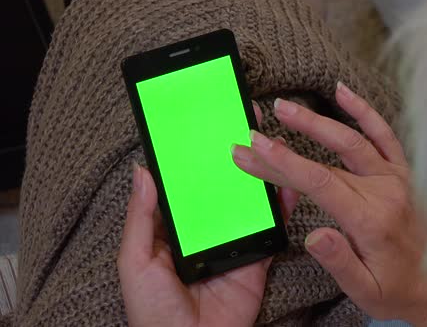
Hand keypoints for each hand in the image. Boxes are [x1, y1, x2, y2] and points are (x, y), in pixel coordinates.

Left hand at [118, 104, 299, 326]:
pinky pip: (271, 230)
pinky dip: (281, 209)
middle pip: (222, 188)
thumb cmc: (154, 311)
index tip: (204, 126)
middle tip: (242, 122)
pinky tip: (287, 185)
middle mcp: (206, 230)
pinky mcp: (256, 258)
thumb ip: (141, 217)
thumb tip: (142, 171)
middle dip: (233, 157)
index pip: (187, 185)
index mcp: (175, 228)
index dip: (195, 157)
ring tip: (269, 145)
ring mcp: (233, 242)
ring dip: (259, 176)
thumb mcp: (136, 261)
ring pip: (249, 203)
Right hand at [231, 83, 426, 325]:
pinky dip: (363, 112)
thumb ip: (340, 262)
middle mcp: (385, 191)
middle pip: (327, 160)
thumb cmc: (398, 289)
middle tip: (254, 130)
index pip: (319, 182)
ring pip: (353, 139)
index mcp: (371, 219)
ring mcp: (396, 178)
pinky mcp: (403, 173)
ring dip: (317, 121)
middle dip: (286, 144)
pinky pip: (384, 135)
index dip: (282, 163)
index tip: (252, 149)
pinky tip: (342, 93)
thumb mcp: (366, 290)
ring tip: (285, 107)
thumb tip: (313, 235)